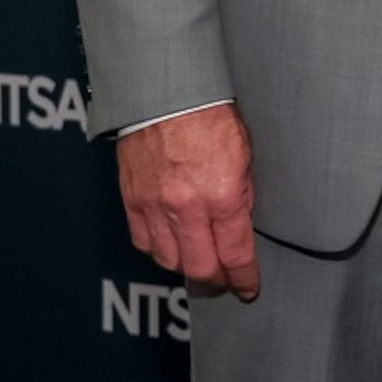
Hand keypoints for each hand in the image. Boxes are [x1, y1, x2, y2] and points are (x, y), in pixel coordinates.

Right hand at [116, 102, 259, 299]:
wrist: (167, 94)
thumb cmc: (212, 117)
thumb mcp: (245, 155)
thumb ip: (241, 195)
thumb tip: (239, 228)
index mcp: (222, 195)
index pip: (235, 254)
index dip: (244, 278)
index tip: (249, 288)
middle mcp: (186, 207)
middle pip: (199, 267)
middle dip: (216, 281)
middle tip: (225, 281)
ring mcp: (154, 206)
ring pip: (168, 260)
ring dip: (186, 267)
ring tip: (199, 263)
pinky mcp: (132, 200)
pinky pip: (143, 241)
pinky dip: (158, 249)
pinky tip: (170, 244)